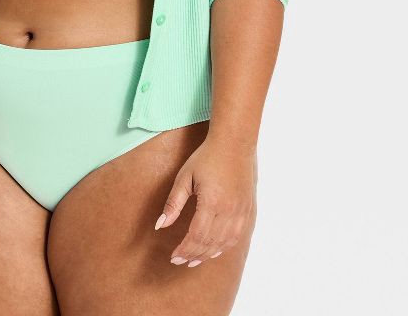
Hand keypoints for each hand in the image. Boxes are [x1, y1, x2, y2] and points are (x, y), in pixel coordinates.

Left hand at [154, 138, 256, 266]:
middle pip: (209, 243)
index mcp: (211, 202)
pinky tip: (213, 251)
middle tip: (179, 262)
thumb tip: (160, 226)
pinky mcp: (247, 210)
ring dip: (207, 255)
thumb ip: (173, 203)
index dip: (184, 250)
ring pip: (223, 243)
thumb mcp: (185, 177)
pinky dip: (223, 247)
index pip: (196, 236)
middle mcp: (228, 211)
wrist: (233, 144)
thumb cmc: (206, 158)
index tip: (173, 257)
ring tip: (193, 260)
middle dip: (193, 255)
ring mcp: (240, 212)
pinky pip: (236, 237)